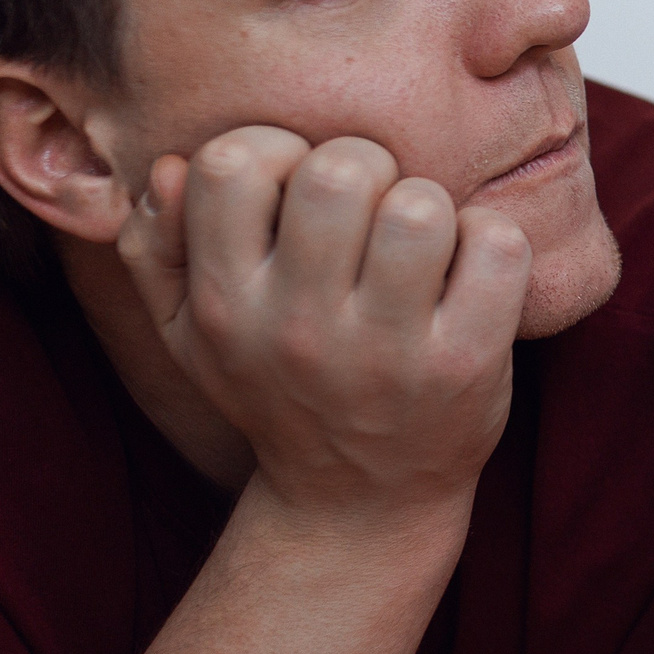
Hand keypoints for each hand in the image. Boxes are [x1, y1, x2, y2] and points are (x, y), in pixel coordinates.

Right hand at [116, 128, 532, 528]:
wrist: (359, 502)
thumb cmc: (277, 387)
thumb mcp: (188, 334)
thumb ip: (156, 245)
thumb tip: (169, 165)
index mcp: (224, 307)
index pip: (230, 164)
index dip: (274, 151)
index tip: (296, 192)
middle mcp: (299, 330)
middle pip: (338, 170)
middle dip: (366, 167)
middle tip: (372, 210)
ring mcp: (387, 353)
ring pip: (421, 205)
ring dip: (430, 206)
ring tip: (421, 245)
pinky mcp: (467, 365)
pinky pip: (497, 245)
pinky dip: (493, 242)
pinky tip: (469, 274)